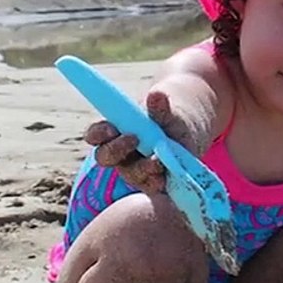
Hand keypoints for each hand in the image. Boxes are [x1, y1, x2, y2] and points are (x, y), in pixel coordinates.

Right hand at [83, 89, 199, 196]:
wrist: (186, 133)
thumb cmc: (169, 119)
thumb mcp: (166, 112)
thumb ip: (160, 108)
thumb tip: (156, 96)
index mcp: (113, 133)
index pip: (95, 135)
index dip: (98, 133)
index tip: (111, 128)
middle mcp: (119, 154)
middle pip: (105, 157)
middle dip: (117, 149)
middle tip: (134, 139)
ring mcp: (134, 171)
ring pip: (130, 174)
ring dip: (142, 168)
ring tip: (157, 160)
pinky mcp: (151, 183)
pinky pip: (150, 187)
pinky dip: (156, 182)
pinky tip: (165, 178)